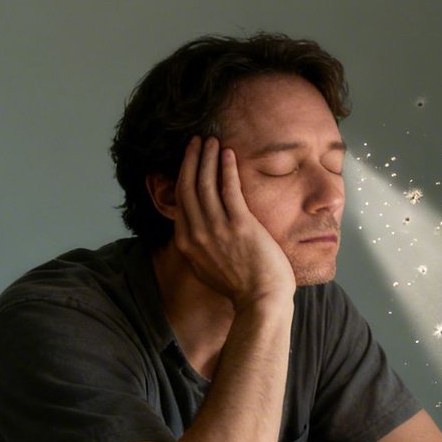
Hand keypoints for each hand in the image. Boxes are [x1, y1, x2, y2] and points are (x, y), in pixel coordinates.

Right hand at [173, 137, 295, 305]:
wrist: (261, 301)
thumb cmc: (240, 287)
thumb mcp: (207, 267)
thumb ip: (198, 247)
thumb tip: (197, 232)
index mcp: (186, 244)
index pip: (180, 200)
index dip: (182, 174)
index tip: (188, 158)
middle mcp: (196, 234)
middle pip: (188, 186)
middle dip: (191, 159)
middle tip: (196, 140)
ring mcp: (217, 230)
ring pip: (205, 184)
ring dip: (207, 158)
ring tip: (210, 140)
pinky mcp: (240, 226)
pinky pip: (229, 189)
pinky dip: (226, 168)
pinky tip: (228, 153)